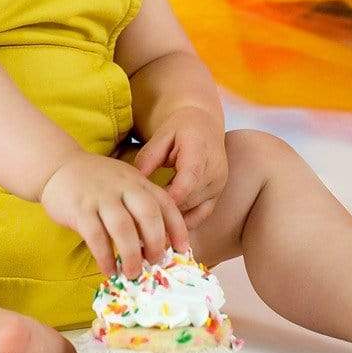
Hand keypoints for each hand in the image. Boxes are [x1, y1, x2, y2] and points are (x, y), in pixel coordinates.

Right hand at [40, 152, 190, 279]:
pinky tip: (109, 270)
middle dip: (156, 243)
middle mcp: (123, 187)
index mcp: (139, 182)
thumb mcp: (124, 184)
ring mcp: (101, 196)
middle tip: (156, 263)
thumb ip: (140, 205)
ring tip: (133, 273)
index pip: (165, 204)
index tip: (183, 250)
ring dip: (131, 254)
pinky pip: (96, 236)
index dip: (177, 228)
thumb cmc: (97, 182)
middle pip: (148, 214)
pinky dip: (105, 257)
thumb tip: (158, 244)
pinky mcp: (80, 208)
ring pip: (123, 227)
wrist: (58, 166)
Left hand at [130, 106, 227, 231]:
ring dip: (172, 219)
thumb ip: (149, 157)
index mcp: (200, 152)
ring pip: (193, 211)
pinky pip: (200, 216)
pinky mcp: (217, 196)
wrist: (205, 125)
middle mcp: (214, 171)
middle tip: (140, 221)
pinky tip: (164, 227)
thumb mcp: (162, 136)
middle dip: (165, 211)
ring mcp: (218, 186)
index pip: (189, 179)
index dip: (171, 196)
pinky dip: (183, 223)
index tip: (149, 208)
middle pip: (189, 199)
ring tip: (148, 227)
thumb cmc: (180, 128)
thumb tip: (134, 182)